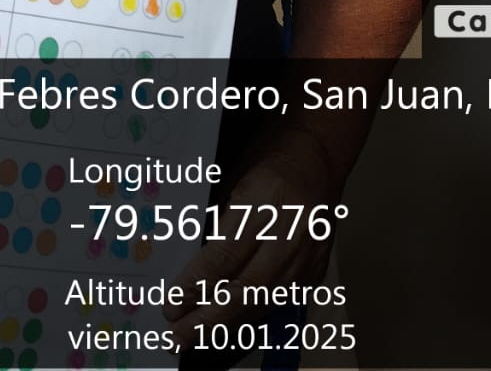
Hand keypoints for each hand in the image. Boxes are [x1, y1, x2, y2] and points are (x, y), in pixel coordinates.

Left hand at [165, 128, 341, 345]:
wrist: (317, 153)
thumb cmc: (271, 158)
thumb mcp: (235, 179)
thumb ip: (219, 223)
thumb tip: (192, 265)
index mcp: (264, 202)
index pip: (225, 255)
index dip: (196, 284)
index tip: (173, 303)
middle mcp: (290, 233)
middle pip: (246, 288)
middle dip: (208, 319)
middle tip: (178, 335)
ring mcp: (308, 254)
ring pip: (264, 302)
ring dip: (228, 324)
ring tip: (197, 336)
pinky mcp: (317, 268)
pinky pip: (282, 300)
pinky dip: (254, 314)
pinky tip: (230, 325)